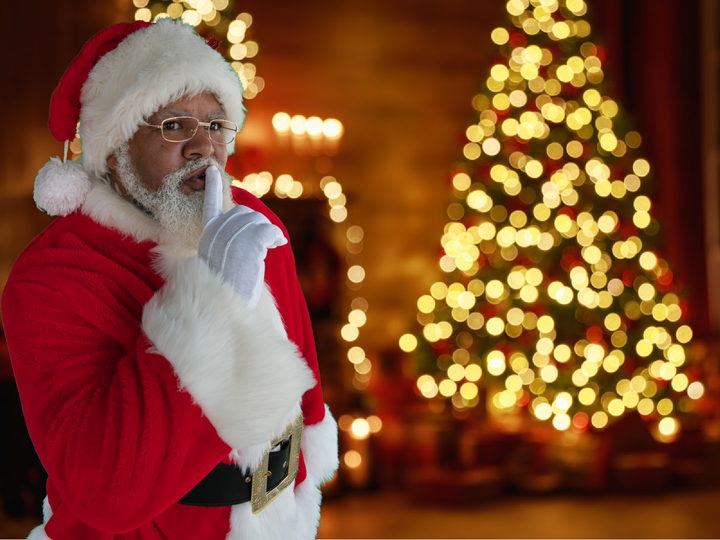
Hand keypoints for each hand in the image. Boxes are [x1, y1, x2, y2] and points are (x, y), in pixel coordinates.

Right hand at [198, 166, 286, 308]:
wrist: (224, 306)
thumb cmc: (224, 290)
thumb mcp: (219, 261)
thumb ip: (226, 243)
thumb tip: (246, 229)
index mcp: (207, 235)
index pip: (209, 204)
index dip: (212, 186)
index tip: (212, 169)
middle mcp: (217, 232)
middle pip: (244, 213)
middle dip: (258, 226)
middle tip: (266, 243)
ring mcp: (232, 236)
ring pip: (258, 220)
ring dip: (268, 233)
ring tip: (269, 248)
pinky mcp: (249, 242)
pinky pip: (269, 230)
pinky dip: (276, 237)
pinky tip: (276, 246)